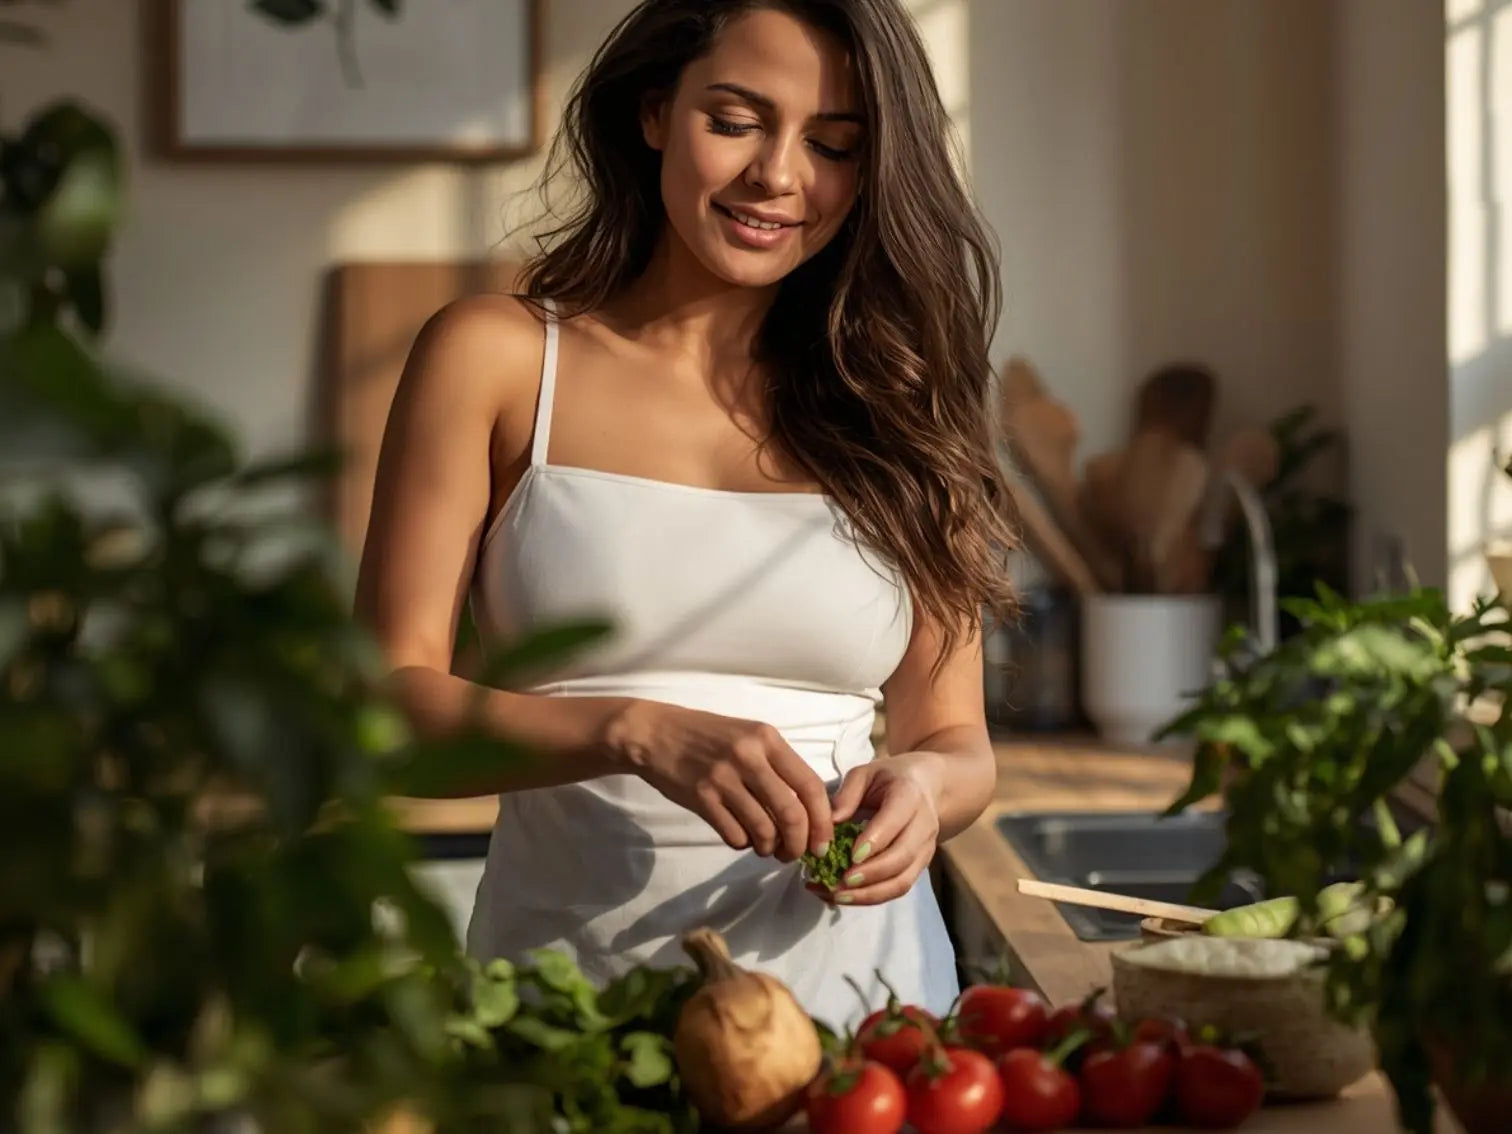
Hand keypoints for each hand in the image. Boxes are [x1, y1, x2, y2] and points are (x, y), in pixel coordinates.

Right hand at [603, 699, 833, 861]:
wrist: (656, 733)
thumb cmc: (708, 736)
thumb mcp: (749, 737)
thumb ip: (778, 766)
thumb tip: (808, 811)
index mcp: (767, 740)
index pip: (810, 786)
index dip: (822, 821)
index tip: (822, 841)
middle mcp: (749, 757)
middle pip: (791, 814)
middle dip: (799, 843)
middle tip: (795, 854)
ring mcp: (723, 778)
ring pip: (764, 830)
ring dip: (770, 848)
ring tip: (766, 848)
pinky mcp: (701, 798)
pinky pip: (735, 835)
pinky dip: (743, 844)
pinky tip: (741, 836)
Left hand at [809, 752, 942, 905]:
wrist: (927, 786)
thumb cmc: (889, 778)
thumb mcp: (865, 774)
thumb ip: (846, 795)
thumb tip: (827, 824)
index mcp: (909, 795)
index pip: (895, 821)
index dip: (875, 841)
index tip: (851, 856)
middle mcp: (923, 825)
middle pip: (902, 857)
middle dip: (870, 875)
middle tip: (838, 883)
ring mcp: (925, 849)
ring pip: (903, 880)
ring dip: (869, 894)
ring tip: (836, 896)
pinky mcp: (920, 866)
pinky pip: (899, 888)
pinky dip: (872, 897)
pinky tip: (845, 897)